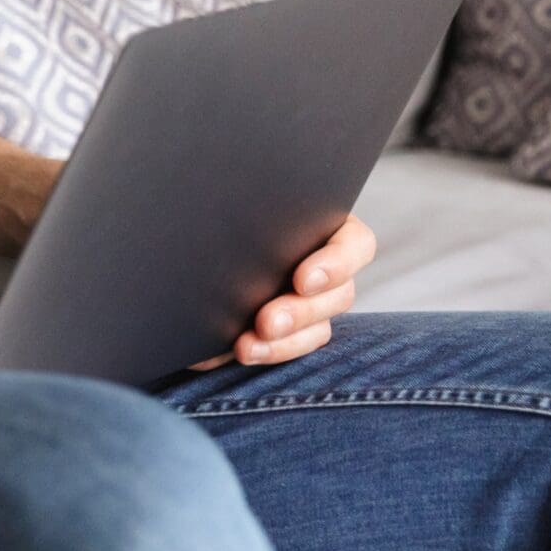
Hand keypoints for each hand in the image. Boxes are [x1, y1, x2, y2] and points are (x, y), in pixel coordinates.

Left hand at [184, 213, 375, 371]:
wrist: (194, 239)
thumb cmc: (224, 202)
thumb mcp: (240, 197)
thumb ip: (248, 206)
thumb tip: (228, 221)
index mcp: (325, 223)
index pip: (355, 244)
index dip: (337, 263)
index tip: (303, 279)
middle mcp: (326, 265)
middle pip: (339, 295)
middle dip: (300, 312)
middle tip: (266, 321)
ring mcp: (313, 301)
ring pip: (317, 329)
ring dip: (284, 342)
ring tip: (246, 347)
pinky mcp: (291, 330)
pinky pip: (290, 349)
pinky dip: (265, 353)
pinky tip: (237, 352)